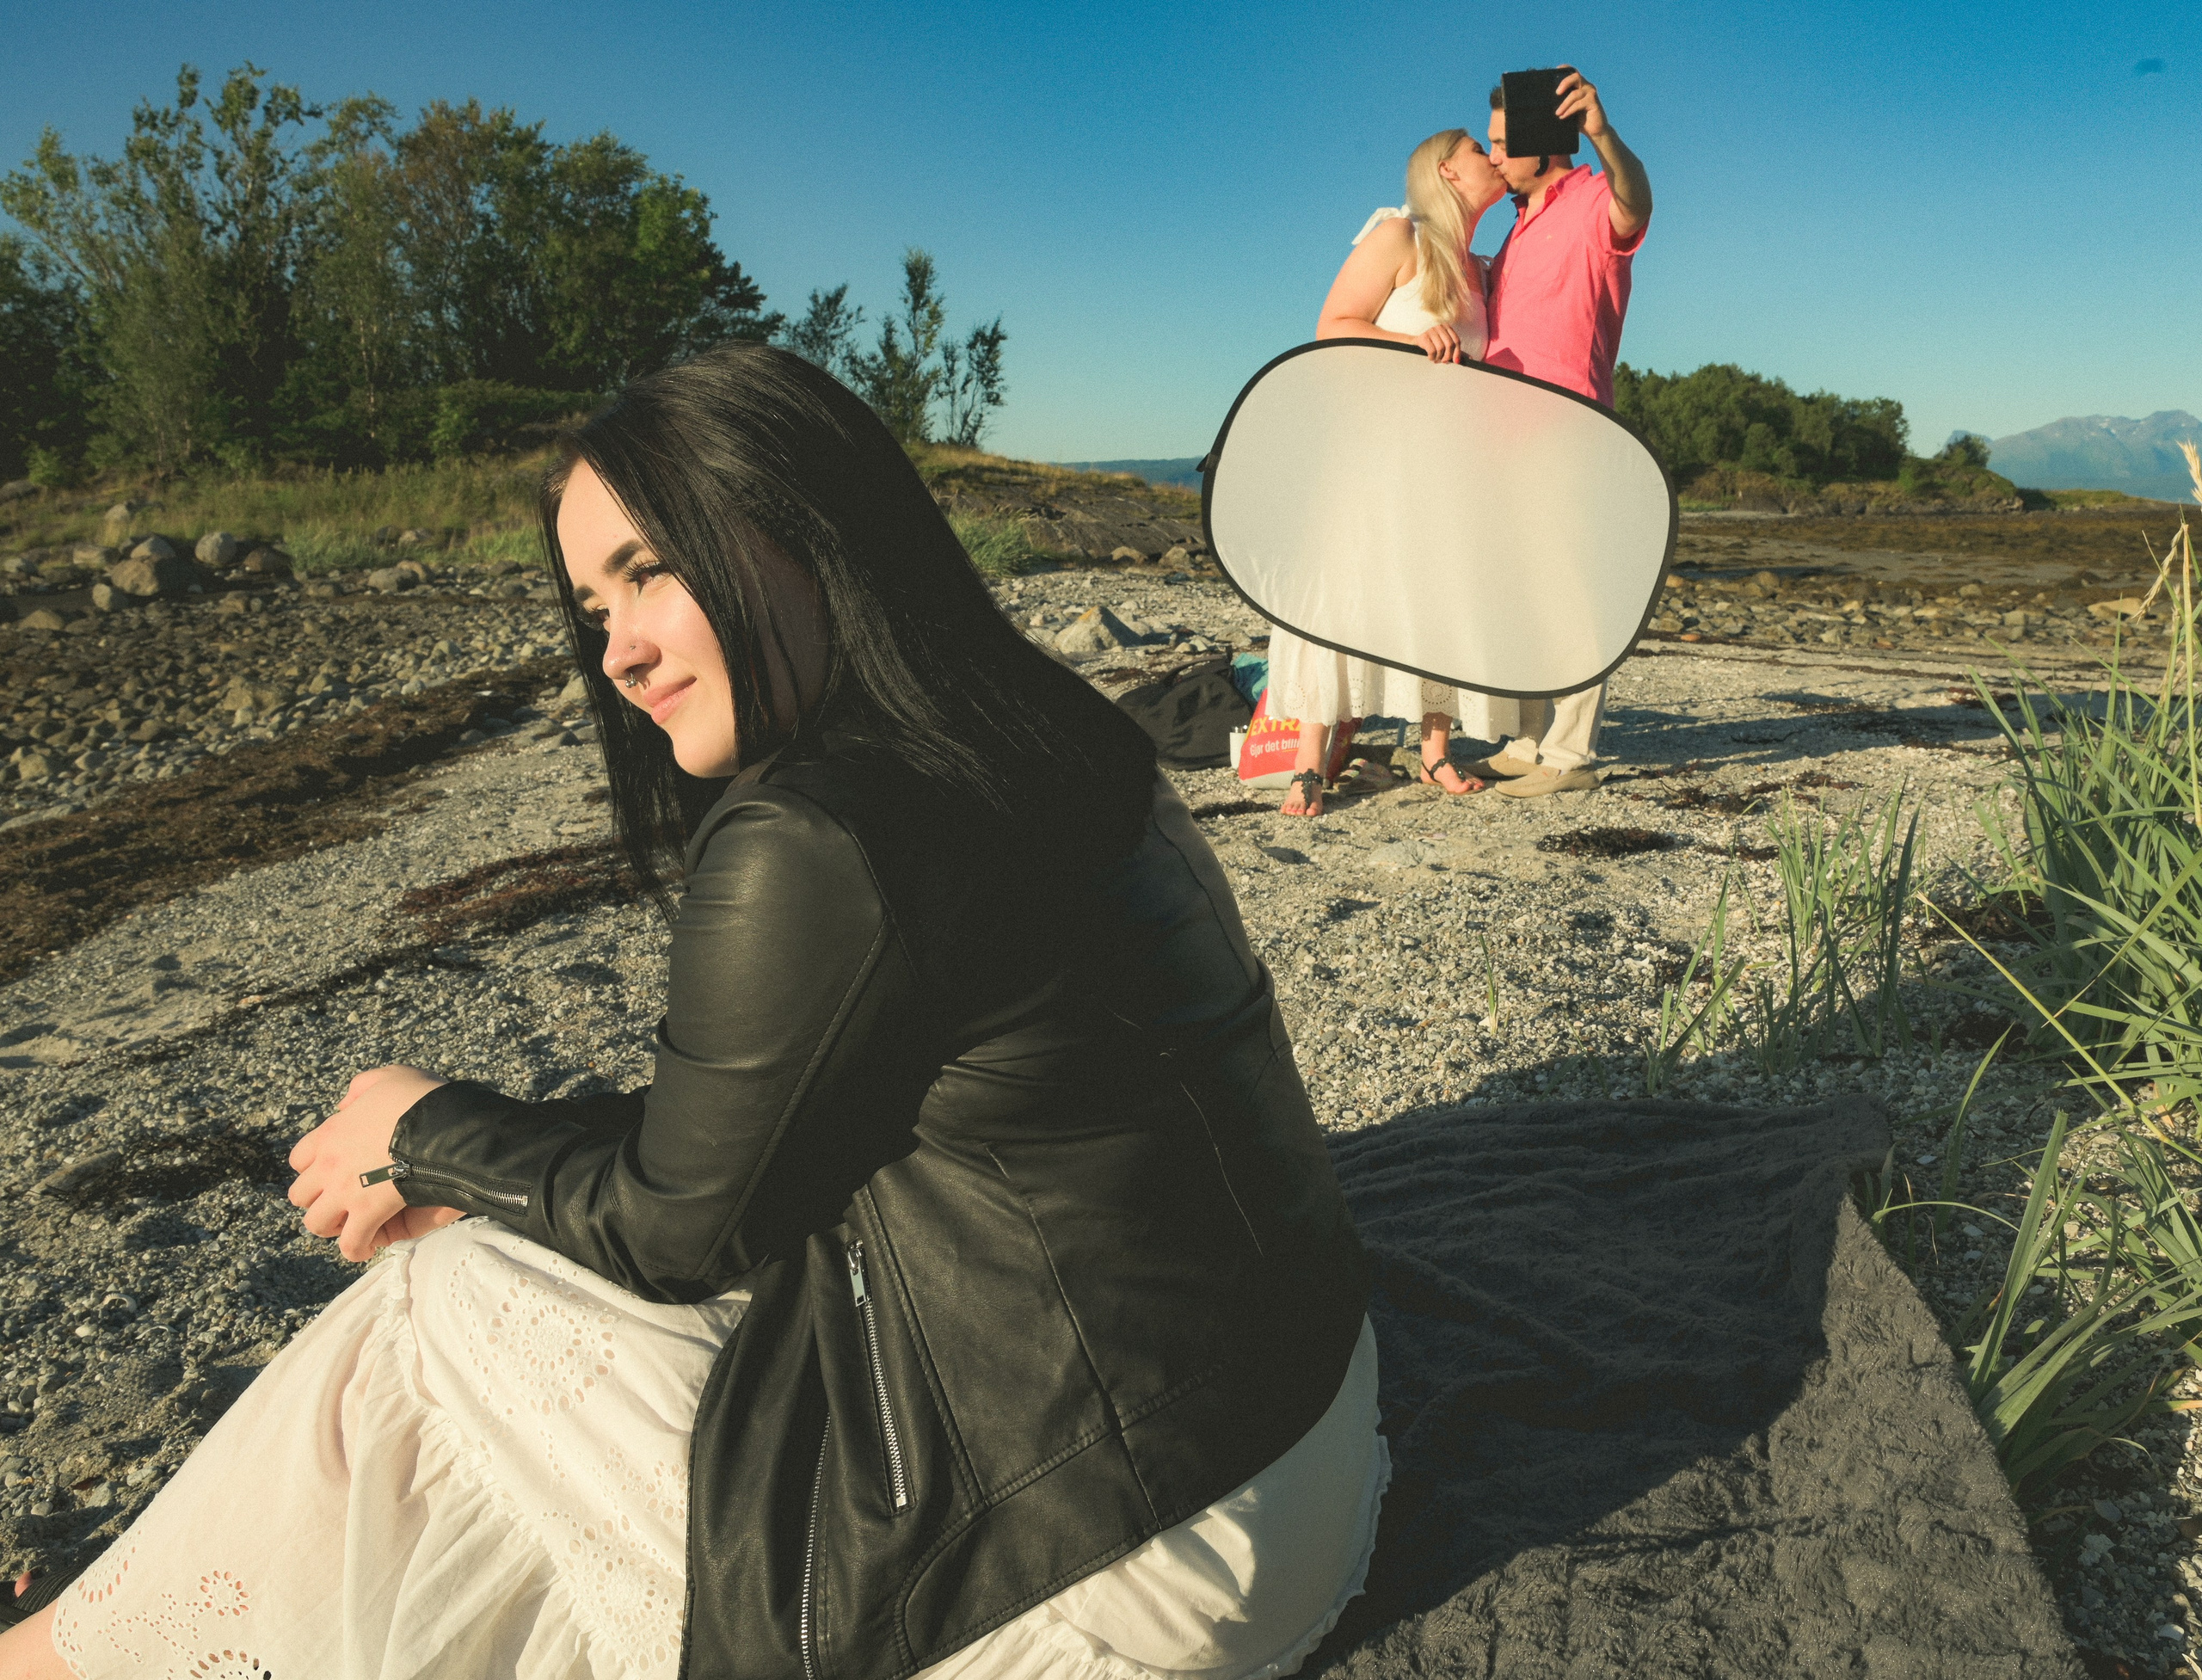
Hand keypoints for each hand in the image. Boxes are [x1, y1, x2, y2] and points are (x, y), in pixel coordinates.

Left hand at [289, 1065, 452, 1261]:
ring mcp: (345, 1191)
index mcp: (330, 1134)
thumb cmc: (419, 1099)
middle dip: (317, 1200)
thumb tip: (343, 1105)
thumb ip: (360, 1088)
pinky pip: (351, 1244)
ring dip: (332, 1226)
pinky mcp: (368, 1213)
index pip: (299, 1159)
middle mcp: (329, 1165)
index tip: (332, 1171)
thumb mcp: (388, 1078)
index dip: (313, 1168)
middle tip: (340, 1201)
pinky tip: (367, 1246)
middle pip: (299, 1196)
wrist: (443, 1124)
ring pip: (316, 1223)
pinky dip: (356, 1248)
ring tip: (350, 1225)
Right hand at [1415, 324, 1461, 362]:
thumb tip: (1470, 359)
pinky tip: (1429, 357)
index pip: (1456, 340)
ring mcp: (1431, 330)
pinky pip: (1432, 350)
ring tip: (1435, 359)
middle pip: (1450, 344)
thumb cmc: (1432, 347)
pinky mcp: (1423, 337)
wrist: (1413, 345)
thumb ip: (1457, 352)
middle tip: (1443, 361)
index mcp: (1447, 327)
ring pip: (1441, 348)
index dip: (1457, 352)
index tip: (1456, 362)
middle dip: (1448, 356)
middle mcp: (1440, 327)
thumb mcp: (1445, 348)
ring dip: (1438, 357)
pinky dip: (1432, 357)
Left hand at [1554, 67, 1609, 140]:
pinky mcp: (1594, 103)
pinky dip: (1569, 110)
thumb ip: (1561, 103)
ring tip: (1557, 113)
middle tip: (1557, 93)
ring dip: (1564, 104)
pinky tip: (1563, 116)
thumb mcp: (1569, 110)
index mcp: (1579, 86)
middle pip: (1575, 76)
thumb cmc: (1580, 120)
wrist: (1595, 130)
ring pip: (1575, 93)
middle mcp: (1586, 86)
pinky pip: (1579, 104)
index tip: (1555, 70)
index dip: (1565, 69)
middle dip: (1565, 82)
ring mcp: (1591, 93)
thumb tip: (1545, 104)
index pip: (1572, 72)